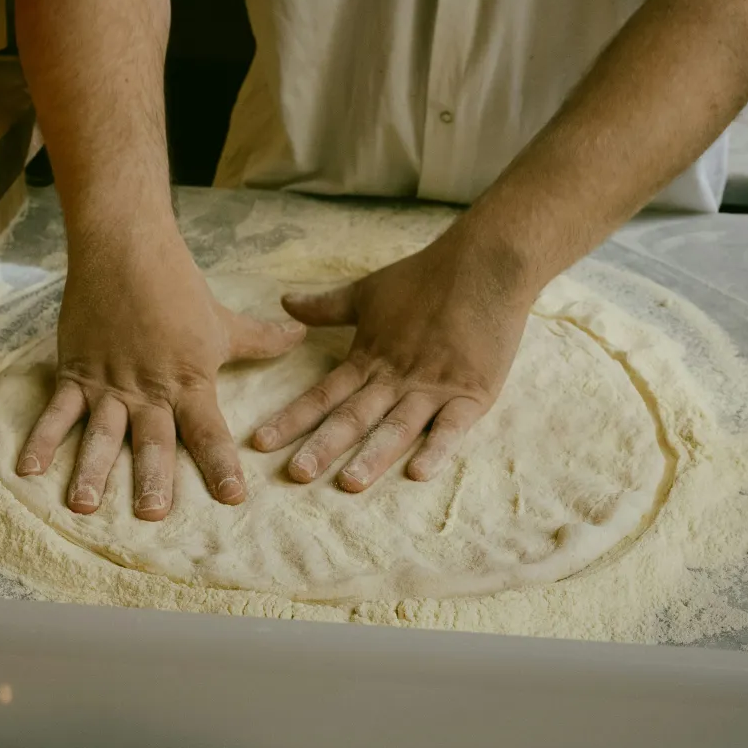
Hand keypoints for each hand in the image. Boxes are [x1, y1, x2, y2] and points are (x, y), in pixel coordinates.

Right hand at [17, 231, 305, 519]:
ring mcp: (109, 383)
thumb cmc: (177, 286)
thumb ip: (261, 339)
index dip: (220, 465)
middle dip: (152, 479)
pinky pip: (58, 410)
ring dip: (92, 469)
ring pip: (101, 433)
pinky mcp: (76, 371)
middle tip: (152, 514)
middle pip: (153, 441)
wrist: (126, 248)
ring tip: (84, 505)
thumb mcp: (224, 321)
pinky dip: (41, 438)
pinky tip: (27, 470)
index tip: (232, 498)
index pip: (209, 432)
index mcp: (189, 382)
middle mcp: (149, 391)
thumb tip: (301, 335)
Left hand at [252, 224, 533, 490]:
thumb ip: (327, 307)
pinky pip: (451, 427)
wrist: (486, 263)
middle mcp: (395, 378)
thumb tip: (285, 302)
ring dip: (372, 456)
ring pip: (396, 427)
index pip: (323, 395)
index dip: (291, 419)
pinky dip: (436, 449)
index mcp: (369, 359)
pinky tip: (418, 473)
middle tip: (297, 473)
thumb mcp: (369, 292)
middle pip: (354, 417)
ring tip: (350, 483)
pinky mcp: (471, 393)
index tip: (260, 443)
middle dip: (323, 446)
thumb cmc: (426, 277)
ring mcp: (433, 388)